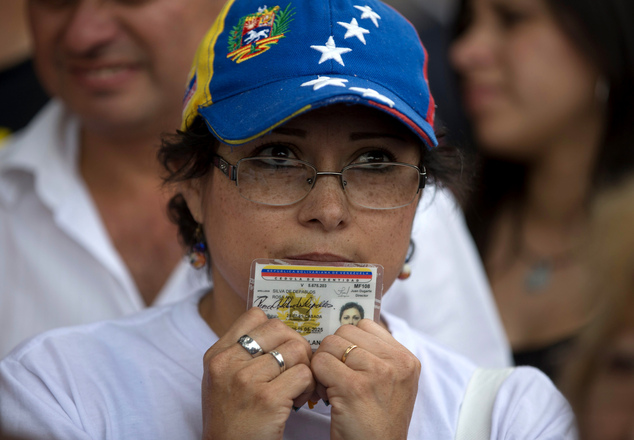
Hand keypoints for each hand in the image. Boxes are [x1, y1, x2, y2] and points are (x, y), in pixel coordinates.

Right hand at [202, 307, 314, 439]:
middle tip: (296, 366)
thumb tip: (279, 332)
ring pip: (295, 349)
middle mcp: (227, 363)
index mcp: (217, 355)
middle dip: (296, 345)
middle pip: (279, 328)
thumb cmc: (231, 419)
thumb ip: (241, 354)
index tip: (280, 349)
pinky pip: (304, 374)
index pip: (255, 316)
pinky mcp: (267, 399)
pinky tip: (299, 399)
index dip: (276, 330)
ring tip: (297, 386)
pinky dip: (309, 386)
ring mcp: (246, 380)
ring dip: (305, 367)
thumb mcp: (222, 379)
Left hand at [311, 319, 420, 439]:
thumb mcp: (393, 385)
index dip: (349, 343)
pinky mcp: (355, 387)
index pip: (365, 324)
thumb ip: (378, 356)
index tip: (348, 364)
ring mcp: (377, 373)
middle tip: (337, 377)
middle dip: (334, 352)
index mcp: (406, 359)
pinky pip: (320, 363)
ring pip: (330, 345)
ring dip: (324, 365)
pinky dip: (316, 378)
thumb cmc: (378, 423)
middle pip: (345, 332)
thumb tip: (347, 332)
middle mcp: (396, 363)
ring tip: (332, 387)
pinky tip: (326, 397)